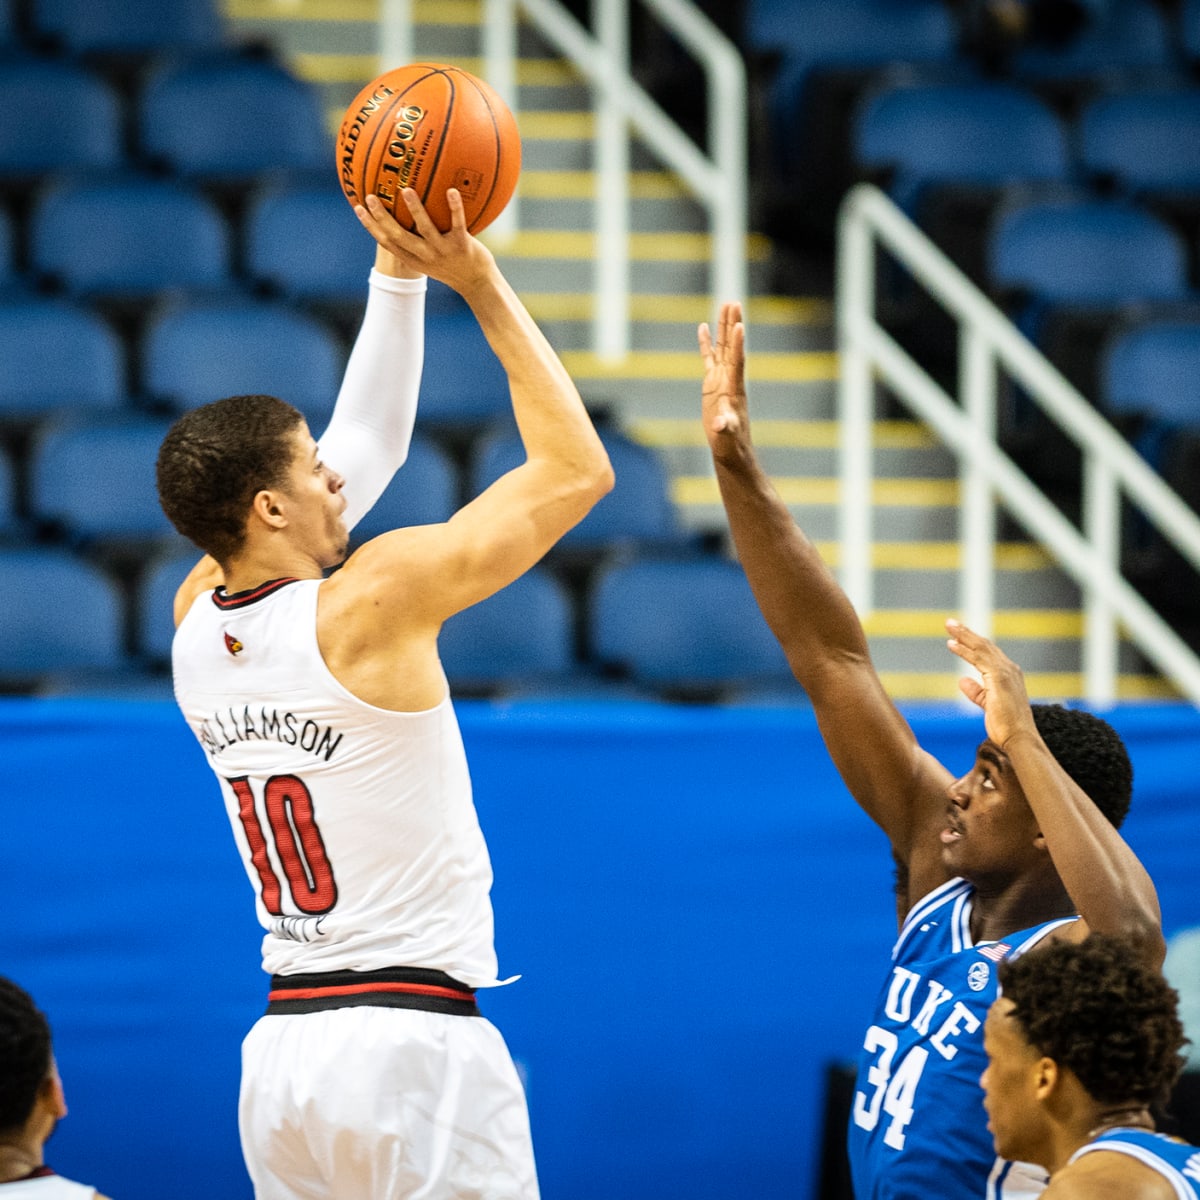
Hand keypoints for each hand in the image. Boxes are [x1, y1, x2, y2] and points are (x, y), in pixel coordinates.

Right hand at [354, 188, 494, 296]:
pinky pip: (458, 223)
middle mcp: (426, 256)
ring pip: (426, 229)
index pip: (387, 242)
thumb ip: (417, 241)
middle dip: (382, 217)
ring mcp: (443, 251)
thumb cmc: (453, 265)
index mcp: (414, 259)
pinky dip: (455, 206)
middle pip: (398, 236)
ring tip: (406, 190)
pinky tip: (452, 190)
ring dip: (415, 209)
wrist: (478, 283)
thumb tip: (405, 213)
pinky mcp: (463, 245)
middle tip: (371, 196)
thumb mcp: (430, 259)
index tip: (358, 207)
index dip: (371, 226)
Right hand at [698, 301, 749, 462]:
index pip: (737, 362)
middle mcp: (729, 379)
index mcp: (733, 389)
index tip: (739, 325)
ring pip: (723, 347)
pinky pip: (709, 358)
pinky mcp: (712, 383)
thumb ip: (724, 427)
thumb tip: (720, 423)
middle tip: (733, 303)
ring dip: (723, 327)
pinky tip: (703, 327)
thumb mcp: (726, 436)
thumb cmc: (730, 443)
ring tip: (725, 305)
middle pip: (732, 347)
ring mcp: (721, 379)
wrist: (730, 448)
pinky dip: (706, 343)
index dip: (738, 345)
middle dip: (732, 325)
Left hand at [946, 618, 1035, 748]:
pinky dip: (964, 649)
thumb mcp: (987, 705)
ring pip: (981, 647)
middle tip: (950, 622)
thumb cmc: (1006, 726)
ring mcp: (1006, 672)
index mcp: (1009, 675)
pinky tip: (952, 644)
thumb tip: (962, 680)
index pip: (988, 653)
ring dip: (964, 635)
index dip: (972, 643)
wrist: (1019, 738)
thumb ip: (976, 692)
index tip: (956, 636)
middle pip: (985, 645)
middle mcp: (1010, 669)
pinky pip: (979, 658)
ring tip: (949, 626)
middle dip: (966, 633)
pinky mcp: (999, 677)